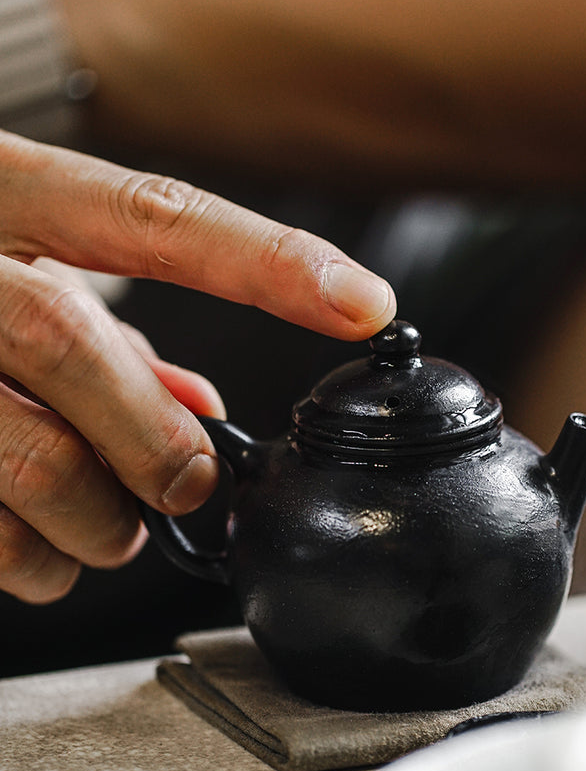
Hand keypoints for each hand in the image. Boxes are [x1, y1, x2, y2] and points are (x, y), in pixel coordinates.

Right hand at [0, 131, 395, 602]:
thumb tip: (199, 405)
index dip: (265, 259)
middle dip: (150, 437)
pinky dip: (14, 560)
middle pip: (66, 340)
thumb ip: (101, 324)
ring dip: (87, 519)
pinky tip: (27, 553)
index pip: (150, 211)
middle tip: (189, 487)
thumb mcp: (4, 252)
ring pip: (13, 451)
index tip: (364, 301)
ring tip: (104, 535)